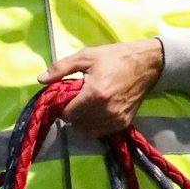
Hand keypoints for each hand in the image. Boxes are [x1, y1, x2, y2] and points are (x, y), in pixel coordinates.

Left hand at [38, 38, 164, 134]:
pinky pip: (101, 132)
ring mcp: (116, 119)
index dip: (63, 107)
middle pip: (76, 123)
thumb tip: (41, 80)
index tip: (66, 97)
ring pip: (87, 130)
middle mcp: (105, 111)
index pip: (67, 114)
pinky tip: (97, 111)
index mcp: (94, 94)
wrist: (148, 64)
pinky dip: (95, 125)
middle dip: (73, 113)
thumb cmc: (115, 57)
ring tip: (87, 105)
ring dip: (83, 121)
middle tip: (77, 99)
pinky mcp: (124, 123)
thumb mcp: (86, 56)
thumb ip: (61, 68)